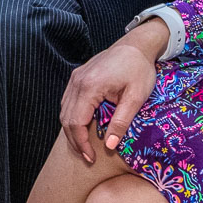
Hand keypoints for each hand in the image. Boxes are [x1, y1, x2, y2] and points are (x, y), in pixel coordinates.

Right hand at [60, 21, 166, 163]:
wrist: (135, 45)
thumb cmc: (139, 69)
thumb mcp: (135, 97)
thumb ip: (121, 122)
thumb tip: (109, 145)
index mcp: (90, 87)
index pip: (76, 122)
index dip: (81, 143)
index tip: (91, 157)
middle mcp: (77, 82)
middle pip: (66, 119)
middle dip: (75, 141)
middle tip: (87, 157)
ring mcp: (75, 78)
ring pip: (64, 111)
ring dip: (72, 131)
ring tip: (85, 146)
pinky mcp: (77, 77)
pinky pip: (68, 102)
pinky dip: (72, 118)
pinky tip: (83, 128)